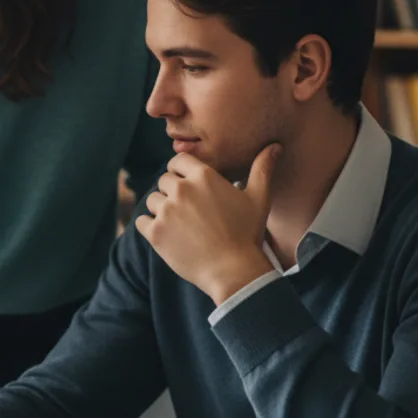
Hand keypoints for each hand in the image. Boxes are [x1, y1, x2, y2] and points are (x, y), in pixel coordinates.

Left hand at [135, 145, 281, 302]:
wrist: (233, 271)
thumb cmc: (247, 234)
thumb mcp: (259, 198)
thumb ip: (262, 169)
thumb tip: (275, 145)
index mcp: (203, 176)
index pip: (177, 161)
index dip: (180, 172)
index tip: (187, 184)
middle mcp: (181, 189)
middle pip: (164, 181)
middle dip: (172, 192)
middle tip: (188, 211)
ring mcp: (166, 211)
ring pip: (152, 201)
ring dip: (161, 210)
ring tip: (180, 225)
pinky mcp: (155, 233)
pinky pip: (141, 221)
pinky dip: (150, 227)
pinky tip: (166, 235)